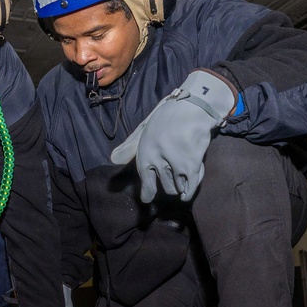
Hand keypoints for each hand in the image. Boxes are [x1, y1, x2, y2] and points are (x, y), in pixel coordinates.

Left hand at [111, 70, 235, 202]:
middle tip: (175, 178)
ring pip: (177, 187)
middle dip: (170, 186)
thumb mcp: (145, 129)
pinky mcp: (191, 164)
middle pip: (166, 187)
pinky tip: (187, 192)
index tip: (147, 199)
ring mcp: (174, 163)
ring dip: (181, 185)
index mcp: (144, 150)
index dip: (147, 191)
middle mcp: (157, 159)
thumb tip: (113, 159)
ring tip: (184, 174)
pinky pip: (190, 185)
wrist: (193, 107)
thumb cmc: (168, 117)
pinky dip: (189, 191)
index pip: (145, 178)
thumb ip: (130, 146)